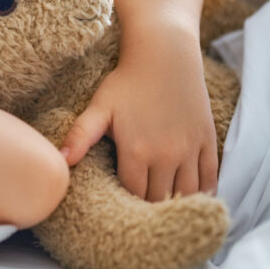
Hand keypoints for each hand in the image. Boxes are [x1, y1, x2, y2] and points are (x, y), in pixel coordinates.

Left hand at [58, 33, 218, 200]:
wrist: (164, 54)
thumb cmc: (127, 81)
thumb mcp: (99, 107)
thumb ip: (80, 136)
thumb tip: (59, 161)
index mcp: (136, 151)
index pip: (132, 194)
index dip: (126, 202)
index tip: (120, 206)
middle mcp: (166, 155)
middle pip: (158, 198)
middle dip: (149, 208)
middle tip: (142, 214)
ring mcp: (190, 149)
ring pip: (186, 193)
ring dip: (176, 203)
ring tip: (166, 210)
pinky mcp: (207, 140)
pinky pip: (209, 177)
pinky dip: (203, 192)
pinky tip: (194, 198)